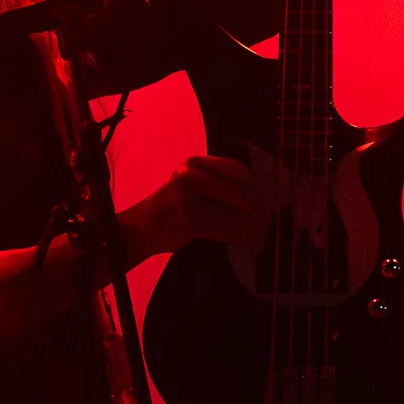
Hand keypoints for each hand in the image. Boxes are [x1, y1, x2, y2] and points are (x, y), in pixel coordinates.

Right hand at [122, 156, 270, 262]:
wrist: (137, 230)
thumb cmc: (167, 209)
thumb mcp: (187, 185)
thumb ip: (213, 183)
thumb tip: (254, 194)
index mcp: (194, 163)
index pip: (237, 170)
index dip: (253, 186)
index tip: (261, 199)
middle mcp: (192, 176)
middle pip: (239, 192)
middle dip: (256, 209)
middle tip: (265, 220)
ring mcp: (190, 198)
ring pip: (236, 211)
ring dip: (251, 224)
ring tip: (258, 232)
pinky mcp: (191, 221)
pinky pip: (226, 228)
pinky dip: (240, 235)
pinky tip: (246, 240)